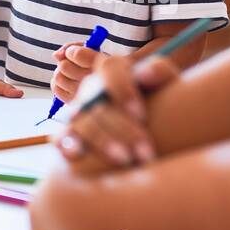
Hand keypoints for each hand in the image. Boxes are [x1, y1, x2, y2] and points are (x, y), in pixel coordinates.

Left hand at [51, 42, 101, 102]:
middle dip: (65, 62)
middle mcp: (93, 81)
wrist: (111, 85)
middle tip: (73, 64)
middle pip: (64, 66)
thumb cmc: (98, 63)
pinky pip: (56, 89)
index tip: (74, 52)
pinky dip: (58, 84)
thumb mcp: (91, 48)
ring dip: (60, 73)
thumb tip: (56, 55)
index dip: (71, 51)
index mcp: (101, 65)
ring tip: (70, 73)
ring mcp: (83, 93)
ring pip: (58, 77)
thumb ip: (73, 46)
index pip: (77, 55)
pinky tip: (67, 81)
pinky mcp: (75, 101)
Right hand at [54, 54, 180, 167]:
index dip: (122, 90)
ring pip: (83, 123)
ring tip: (126, 160)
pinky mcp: (71, 135)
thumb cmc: (161, 100)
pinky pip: (62, 138)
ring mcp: (79, 111)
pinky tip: (78, 155)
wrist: (153, 126)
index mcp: (113, 71)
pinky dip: (68, 144)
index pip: (110, 69)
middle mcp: (92, 89)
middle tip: (145, 153)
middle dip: (122, 129)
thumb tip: (146, 75)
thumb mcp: (167, 83)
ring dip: (102, 141)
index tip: (141, 114)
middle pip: (98, 103)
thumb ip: (161, 71)